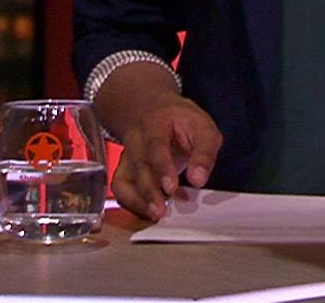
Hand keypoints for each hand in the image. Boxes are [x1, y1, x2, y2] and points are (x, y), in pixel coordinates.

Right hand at [112, 96, 222, 221]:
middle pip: (138, 167)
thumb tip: (199, 180)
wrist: (149, 109)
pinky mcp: (123, 170)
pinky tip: (148, 211)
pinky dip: (131, 203)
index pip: (155, 146)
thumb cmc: (180, 121)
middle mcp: (135, 141)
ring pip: (124, 180)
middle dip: (148, 191)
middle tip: (160, 211)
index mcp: (155, 125)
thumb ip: (204, 152)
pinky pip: (120, 189)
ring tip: (155, 215)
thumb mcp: (202, 127)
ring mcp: (127, 157)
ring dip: (137, 201)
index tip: (171, 187)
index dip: (162, 167)